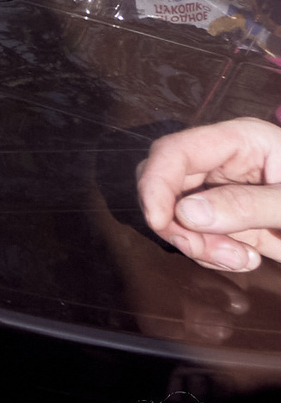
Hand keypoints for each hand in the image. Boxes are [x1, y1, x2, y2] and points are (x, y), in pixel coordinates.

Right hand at [139, 119, 280, 271]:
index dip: (156, 184)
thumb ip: (247, 206)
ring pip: (177, 214)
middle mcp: (224, 161)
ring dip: (198, 244)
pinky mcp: (230, 218)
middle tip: (202, 251)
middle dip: (177, 222)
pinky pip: (199, 234)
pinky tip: (245, 260)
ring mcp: (225, 190)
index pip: (175, 151)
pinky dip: (212, 253)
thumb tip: (185, 213)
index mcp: (241, 141)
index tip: (160, 222)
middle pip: (166, 183)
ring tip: (241, 261)